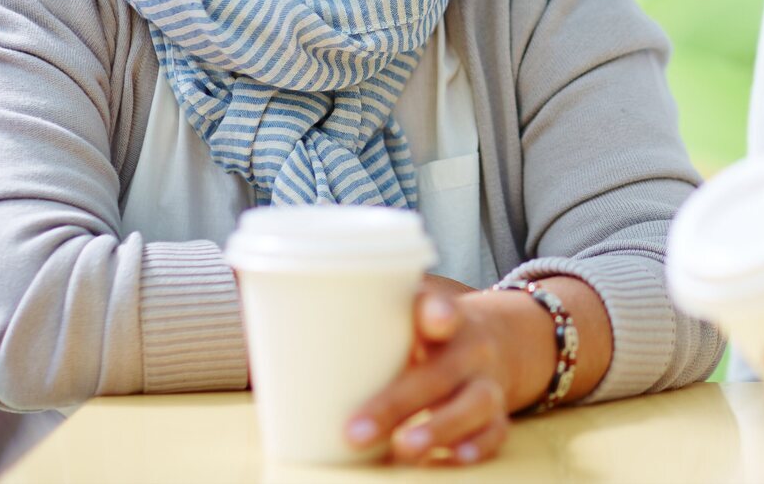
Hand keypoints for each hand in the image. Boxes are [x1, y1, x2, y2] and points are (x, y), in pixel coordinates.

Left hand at [344, 277, 522, 466]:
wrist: (500, 340)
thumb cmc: (429, 333)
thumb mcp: (407, 313)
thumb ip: (355, 316)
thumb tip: (263, 305)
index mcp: (442, 318)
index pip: (440, 307)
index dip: (436, 312)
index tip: (432, 320)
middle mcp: (467, 349)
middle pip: (438, 373)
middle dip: (398, 402)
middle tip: (354, 431)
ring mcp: (485, 382)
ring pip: (471, 404)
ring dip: (438, 428)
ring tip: (404, 448)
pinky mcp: (496, 412)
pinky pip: (494, 432)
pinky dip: (478, 446)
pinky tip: (456, 458)